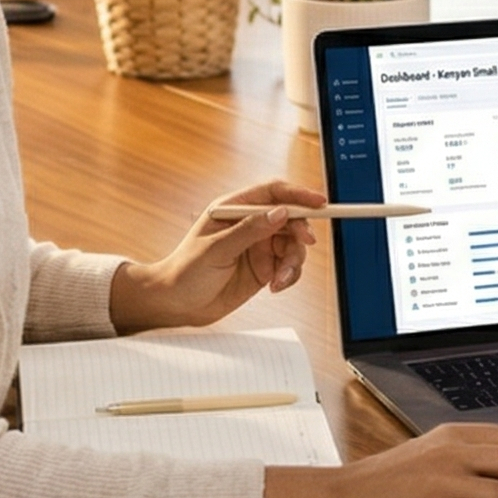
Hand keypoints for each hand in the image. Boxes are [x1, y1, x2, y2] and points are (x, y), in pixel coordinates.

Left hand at [108, 179, 323, 331]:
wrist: (178, 304)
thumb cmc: (186, 271)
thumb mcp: (216, 248)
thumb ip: (250, 230)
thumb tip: (280, 213)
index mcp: (234, 208)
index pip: (273, 192)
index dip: (298, 194)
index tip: (319, 202)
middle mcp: (250, 224)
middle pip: (290, 218)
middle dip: (299, 232)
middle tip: (302, 245)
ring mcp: (258, 246)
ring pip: (293, 245)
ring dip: (293, 261)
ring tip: (279, 279)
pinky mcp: (264, 268)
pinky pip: (289, 266)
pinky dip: (289, 276)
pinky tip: (275, 286)